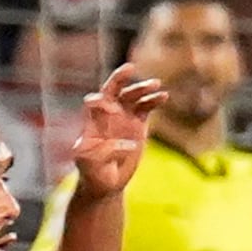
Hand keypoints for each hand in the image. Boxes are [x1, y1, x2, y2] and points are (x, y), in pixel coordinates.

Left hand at [72, 68, 161, 194]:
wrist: (106, 181)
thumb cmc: (92, 171)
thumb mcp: (88, 162)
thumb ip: (103, 150)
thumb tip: (128, 144)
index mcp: (92, 120)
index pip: (95, 101)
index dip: (100, 100)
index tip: (105, 104)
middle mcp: (108, 114)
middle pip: (113, 90)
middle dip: (119, 78)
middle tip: (129, 69)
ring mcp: (124, 116)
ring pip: (132, 96)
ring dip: (142, 88)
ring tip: (155, 84)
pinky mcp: (138, 123)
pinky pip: (147, 106)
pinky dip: (154, 100)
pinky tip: (163, 96)